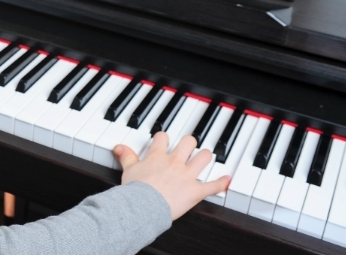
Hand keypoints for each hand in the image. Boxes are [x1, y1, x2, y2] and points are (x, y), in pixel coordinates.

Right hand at [115, 132, 229, 219]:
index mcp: (157, 156)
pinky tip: (227, 179)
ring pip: (204, 157)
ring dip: (205, 157)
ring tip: (205, 157)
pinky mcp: (195, 191)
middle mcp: (174, 162)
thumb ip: (126, 156)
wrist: (143, 207)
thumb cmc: (135, 191)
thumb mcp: (128, 170)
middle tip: (188, 147)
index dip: (164, 138)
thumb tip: (118, 147)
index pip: (163, 138)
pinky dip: (222, 183)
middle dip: (189, 143)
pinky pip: (213, 185)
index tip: (163, 141)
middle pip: (188, 142)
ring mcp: (187, 175)